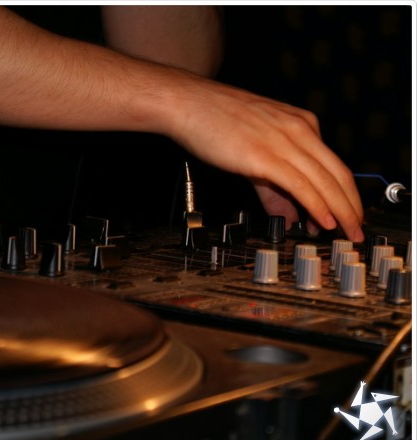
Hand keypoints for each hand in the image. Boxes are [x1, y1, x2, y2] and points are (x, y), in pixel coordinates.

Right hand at [163, 73, 363, 241]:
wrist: (187, 103)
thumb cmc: (213, 120)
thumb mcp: (252, 149)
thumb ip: (273, 185)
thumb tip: (288, 211)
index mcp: (300, 123)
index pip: (333, 164)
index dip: (345, 195)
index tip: (346, 217)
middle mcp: (298, 129)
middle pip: (339, 174)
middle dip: (352, 207)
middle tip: (357, 231)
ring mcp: (283, 141)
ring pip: (325, 182)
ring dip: (341, 212)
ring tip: (347, 233)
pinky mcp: (265, 156)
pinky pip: (301, 185)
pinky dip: (318, 205)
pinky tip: (325, 221)